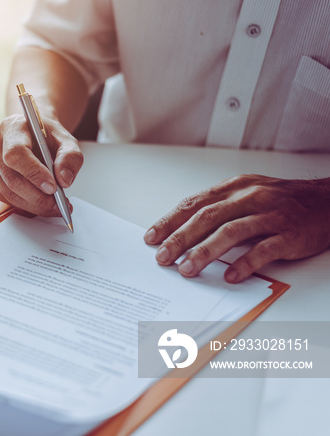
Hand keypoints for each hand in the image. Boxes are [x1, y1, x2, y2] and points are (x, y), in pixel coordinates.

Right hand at [0, 113, 82, 215]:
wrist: (32, 134)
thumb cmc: (46, 136)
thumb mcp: (66, 139)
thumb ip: (70, 156)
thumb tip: (64, 179)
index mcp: (11, 127)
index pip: (16, 153)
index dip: (34, 173)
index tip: (53, 187)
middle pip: (12, 178)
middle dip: (37, 196)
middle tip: (57, 203)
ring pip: (8, 192)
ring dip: (33, 205)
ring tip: (53, 206)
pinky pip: (5, 198)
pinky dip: (25, 205)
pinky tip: (40, 204)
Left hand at [144, 174, 329, 282]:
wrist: (329, 201)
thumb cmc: (282, 201)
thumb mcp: (247, 194)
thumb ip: (219, 208)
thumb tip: (183, 229)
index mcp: (234, 188)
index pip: (194, 204)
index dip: (170, 221)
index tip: (151, 237)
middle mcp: (250, 198)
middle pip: (207, 217)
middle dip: (180, 238)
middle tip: (162, 257)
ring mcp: (270, 215)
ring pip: (231, 232)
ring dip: (205, 252)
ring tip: (187, 269)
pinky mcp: (290, 233)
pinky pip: (264, 249)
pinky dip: (245, 262)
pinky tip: (230, 275)